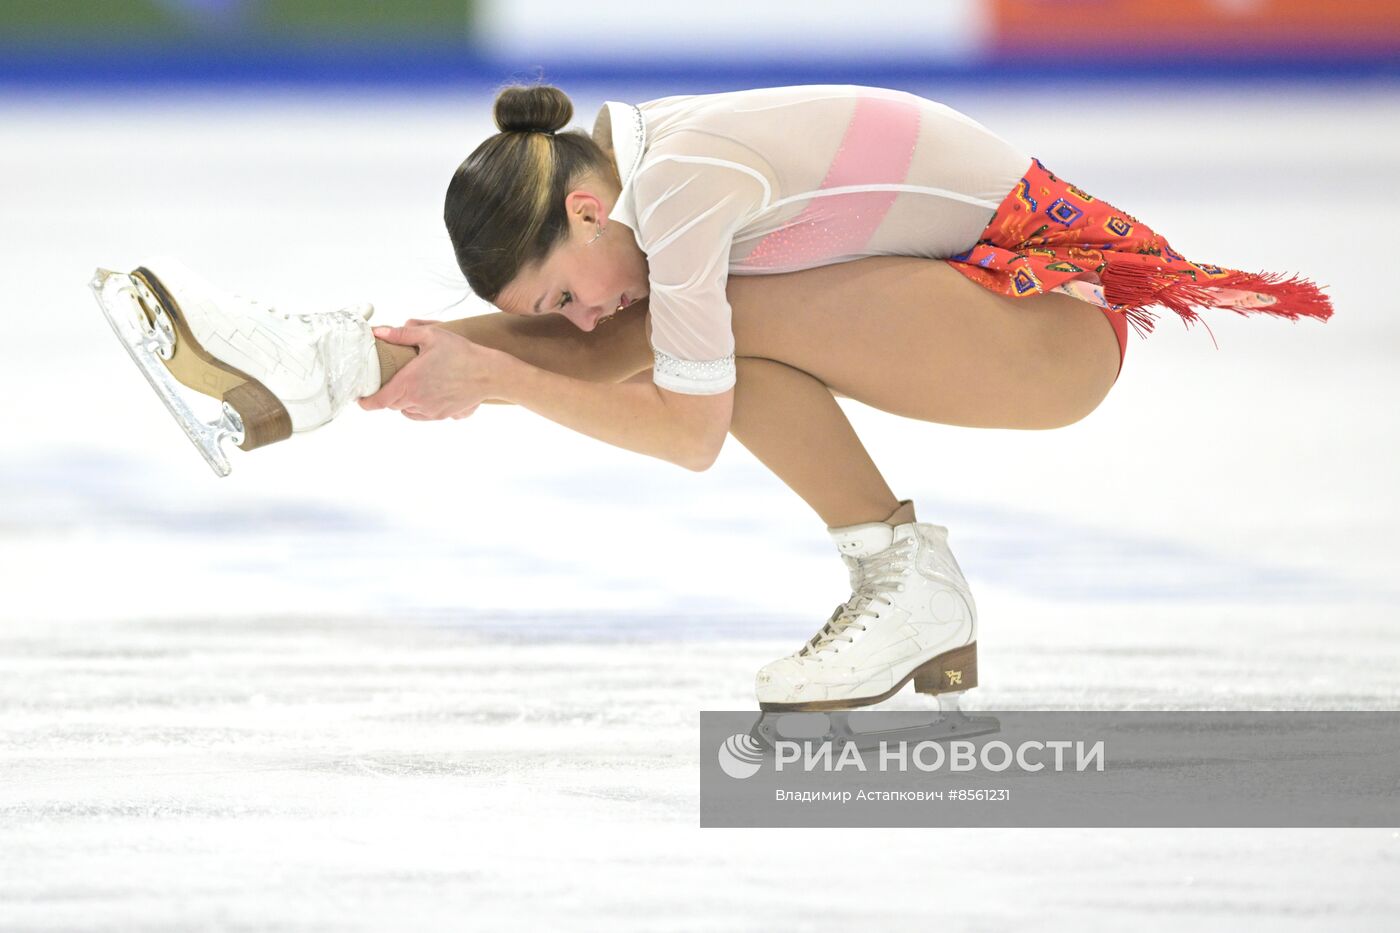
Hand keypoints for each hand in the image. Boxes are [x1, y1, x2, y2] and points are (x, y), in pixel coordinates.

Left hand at [358, 324, 500, 420]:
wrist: (489, 374)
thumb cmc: (461, 353)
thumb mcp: (431, 335)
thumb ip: (401, 334)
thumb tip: (378, 331)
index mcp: (408, 383)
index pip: (377, 401)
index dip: (365, 402)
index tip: (360, 398)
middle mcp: (417, 401)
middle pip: (391, 404)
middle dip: (387, 394)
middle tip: (390, 380)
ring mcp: (430, 410)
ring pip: (406, 410)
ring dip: (403, 401)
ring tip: (410, 385)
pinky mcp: (442, 415)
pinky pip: (422, 415)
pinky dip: (418, 406)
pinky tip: (426, 393)